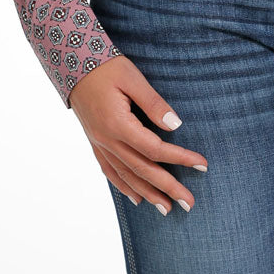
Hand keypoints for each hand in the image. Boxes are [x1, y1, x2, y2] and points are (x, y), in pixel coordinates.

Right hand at [68, 56, 207, 213]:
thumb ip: (154, 103)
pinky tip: (136, 197)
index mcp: (118, 124)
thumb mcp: (133, 78)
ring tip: (167, 209)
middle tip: (190, 203)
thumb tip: (175, 126)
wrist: (72, 64)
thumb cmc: (106, 67)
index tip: (202, 164)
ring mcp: (99, 143)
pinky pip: (109, 171)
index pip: (155, 149)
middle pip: (142, 170)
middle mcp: (107, 139)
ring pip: (126, 175)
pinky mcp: (95, 142)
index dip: (179, 158)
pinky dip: (124, 186)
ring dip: (148, 194)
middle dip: (168, 187)